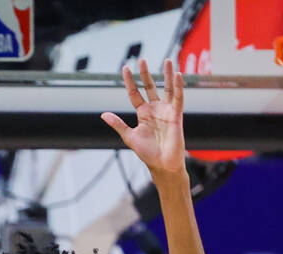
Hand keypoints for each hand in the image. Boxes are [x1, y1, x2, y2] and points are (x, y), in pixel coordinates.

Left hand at [101, 58, 185, 175]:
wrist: (162, 165)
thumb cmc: (147, 154)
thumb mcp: (129, 137)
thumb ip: (118, 124)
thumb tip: (103, 115)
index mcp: (143, 114)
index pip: (135, 93)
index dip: (130, 81)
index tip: (125, 68)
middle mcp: (154, 110)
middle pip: (150, 87)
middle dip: (145, 74)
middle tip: (142, 60)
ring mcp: (166, 111)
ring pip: (167, 88)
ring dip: (167, 75)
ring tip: (167, 60)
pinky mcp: (176, 115)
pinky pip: (178, 98)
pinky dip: (179, 86)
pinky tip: (178, 75)